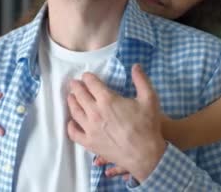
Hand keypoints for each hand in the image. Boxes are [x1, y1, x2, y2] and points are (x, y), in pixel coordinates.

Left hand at [67, 64, 166, 181]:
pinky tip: (71, 122)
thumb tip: (135, 66)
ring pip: (75, 112)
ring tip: (71, 97)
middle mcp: (95, 112)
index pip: (92, 84)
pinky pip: (74, 133)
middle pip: (80, 95)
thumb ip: (141, 80)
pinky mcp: (89, 143)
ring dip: (71, 102)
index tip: (86, 76)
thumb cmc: (148, 126)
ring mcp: (90, 129)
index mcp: (107, 100)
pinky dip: (70, 126)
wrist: (145, 154)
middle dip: (76, 87)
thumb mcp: (150, 99)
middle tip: (74, 83)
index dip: (88, 77)